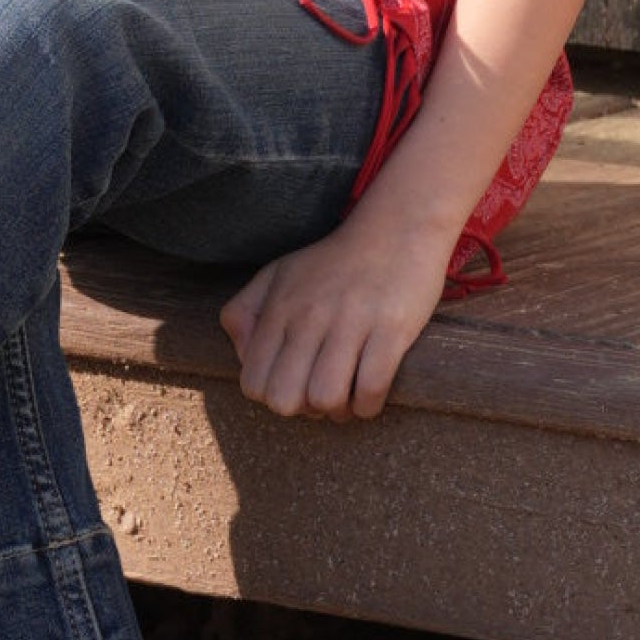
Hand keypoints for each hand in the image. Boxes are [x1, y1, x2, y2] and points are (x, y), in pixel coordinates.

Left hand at [218, 216, 452, 420]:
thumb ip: (245, 312)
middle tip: (320, 395)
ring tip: (346, 396)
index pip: (254, 382)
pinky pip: (370, 389)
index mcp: (280, 307)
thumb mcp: (278, 274)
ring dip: (337, 411)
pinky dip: (368, 405)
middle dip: (302, 410)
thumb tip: (242, 358)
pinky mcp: (391, 329)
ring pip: (325, 399)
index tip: (295, 385)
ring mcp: (351, 322)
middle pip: (284, 399)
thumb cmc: (335, 262)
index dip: (273, 396)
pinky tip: (369, 394)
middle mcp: (309, 315)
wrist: (397, 228)